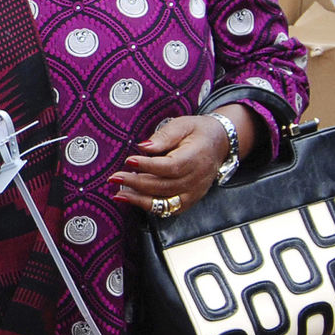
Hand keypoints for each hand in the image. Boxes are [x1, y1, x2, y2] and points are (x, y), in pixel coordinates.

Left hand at [109, 103, 256, 215]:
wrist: (219, 143)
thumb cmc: (197, 132)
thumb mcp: (182, 125)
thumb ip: (163, 136)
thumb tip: (143, 147)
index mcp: (195, 158)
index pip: (170, 166)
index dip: (148, 166)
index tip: (129, 161)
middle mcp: (196, 179)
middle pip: (163, 186)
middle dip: (136, 183)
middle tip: (115, 177)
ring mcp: (193, 193)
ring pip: (165, 203)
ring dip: (139, 199)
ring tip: (119, 193)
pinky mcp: (189, 201)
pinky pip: (168, 209)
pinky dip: (150, 206)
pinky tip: (133, 199)